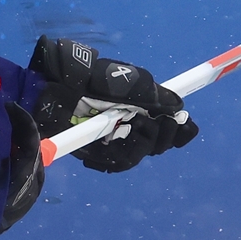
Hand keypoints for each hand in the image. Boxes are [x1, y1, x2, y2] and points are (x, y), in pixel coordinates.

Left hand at [28, 36, 199, 172]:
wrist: (54, 87)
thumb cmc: (89, 77)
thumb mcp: (125, 81)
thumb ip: (151, 95)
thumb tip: (177, 106)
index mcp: (139, 105)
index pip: (167, 124)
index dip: (178, 128)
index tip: (186, 126)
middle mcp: (128, 123)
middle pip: (157, 143)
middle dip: (163, 135)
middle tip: (158, 121)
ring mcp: (112, 138)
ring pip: (138, 154)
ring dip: (143, 142)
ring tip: (136, 124)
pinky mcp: (95, 151)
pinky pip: (115, 162)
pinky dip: (118, 155)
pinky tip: (115, 139)